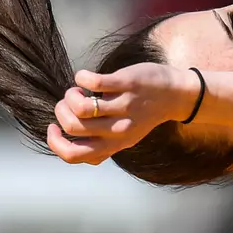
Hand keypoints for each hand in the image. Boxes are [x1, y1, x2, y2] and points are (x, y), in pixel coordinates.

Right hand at [46, 63, 197, 164]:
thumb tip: (68, 144)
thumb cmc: (143, 113)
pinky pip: (93, 81)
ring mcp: (125, 107)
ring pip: (81, 107)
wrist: (177, 94)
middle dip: (61, 111)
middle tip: (70, 102)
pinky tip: (85, 77)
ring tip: (78, 90)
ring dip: (70, 95)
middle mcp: (119, 130)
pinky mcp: (128, 84)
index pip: (75, 155)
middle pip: (73, 127)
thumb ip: (101, 143)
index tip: (54, 126)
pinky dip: (81, 77)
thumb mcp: (124, 136)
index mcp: (114, 145)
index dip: (54, 142)